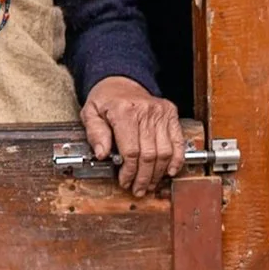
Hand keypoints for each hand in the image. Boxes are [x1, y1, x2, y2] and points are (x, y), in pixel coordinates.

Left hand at [81, 76, 185, 196]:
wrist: (121, 81)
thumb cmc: (105, 99)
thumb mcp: (90, 113)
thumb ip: (95, 134)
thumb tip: (102, 154)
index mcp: (124, 111)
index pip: (131, 151)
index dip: (129, 171)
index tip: (125, 180)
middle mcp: (145, 111)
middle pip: (149, 154)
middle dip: (144, 177)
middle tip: (138, 188)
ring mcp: (161, 112)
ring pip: (165, 152)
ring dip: (158, 173)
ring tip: (150, 183)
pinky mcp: (171, 114)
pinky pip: (178, 141)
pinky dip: (177, 159)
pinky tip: (170, 171)